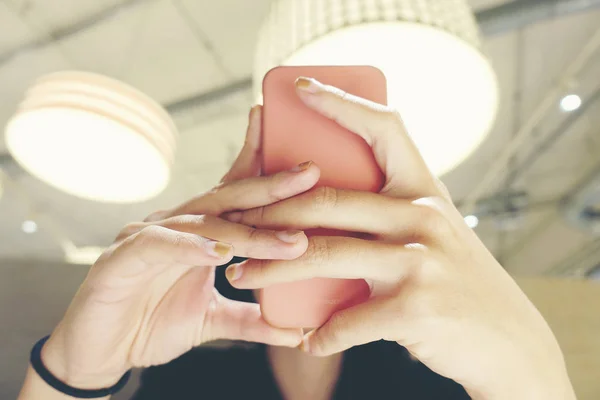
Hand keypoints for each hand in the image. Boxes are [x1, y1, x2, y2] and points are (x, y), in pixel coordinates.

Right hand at [40, 106, 319, 389]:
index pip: (236, 193)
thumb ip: (252, 319)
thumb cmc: (152, 322)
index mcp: (198, 232)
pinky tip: (220, 252)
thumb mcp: (213, 319)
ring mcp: (149, 237)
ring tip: (288, 240)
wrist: (102, 349)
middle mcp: (177, 226)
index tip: (305, 160)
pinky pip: (161, 246)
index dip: (266, 170)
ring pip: (204, 224)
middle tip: (310, 174)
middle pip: (228, 199)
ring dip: (246, 231)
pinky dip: (190, 248)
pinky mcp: (123, 258)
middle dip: (270, 186)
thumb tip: (298, 332)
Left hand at [222, 80, 575, 399]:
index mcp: (425, 190)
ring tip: (240, 277)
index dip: (341, 104)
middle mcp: (424, 217)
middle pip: (329, 200)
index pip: (383, 128)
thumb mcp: (434, 233)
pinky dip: (320, 332)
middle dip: (269, 211)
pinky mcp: (416, 309)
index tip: (301, 89)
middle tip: (234, 221)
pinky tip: (306, 338)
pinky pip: (349, 319)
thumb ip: (391, 215)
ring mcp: (420, 262)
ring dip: (272, 270)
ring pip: (325, 254)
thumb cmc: (458, 281)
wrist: (508, 340)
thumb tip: (324, 207)